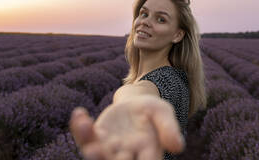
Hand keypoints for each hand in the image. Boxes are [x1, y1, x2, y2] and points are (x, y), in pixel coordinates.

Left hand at [69, 94, 184, 159]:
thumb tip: (178, 147)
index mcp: (147, 152)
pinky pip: (86, 135)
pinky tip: (80, 113)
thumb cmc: (153, 111)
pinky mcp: (96, 136)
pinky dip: (80, 127)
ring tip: (90, 144)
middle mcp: (126, 155)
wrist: (136, 104)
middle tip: (96, 152)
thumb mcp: (163, 113)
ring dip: (92, 151)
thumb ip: (169, 128)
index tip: (129, 156)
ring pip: (97, 155)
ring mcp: (108, 148)